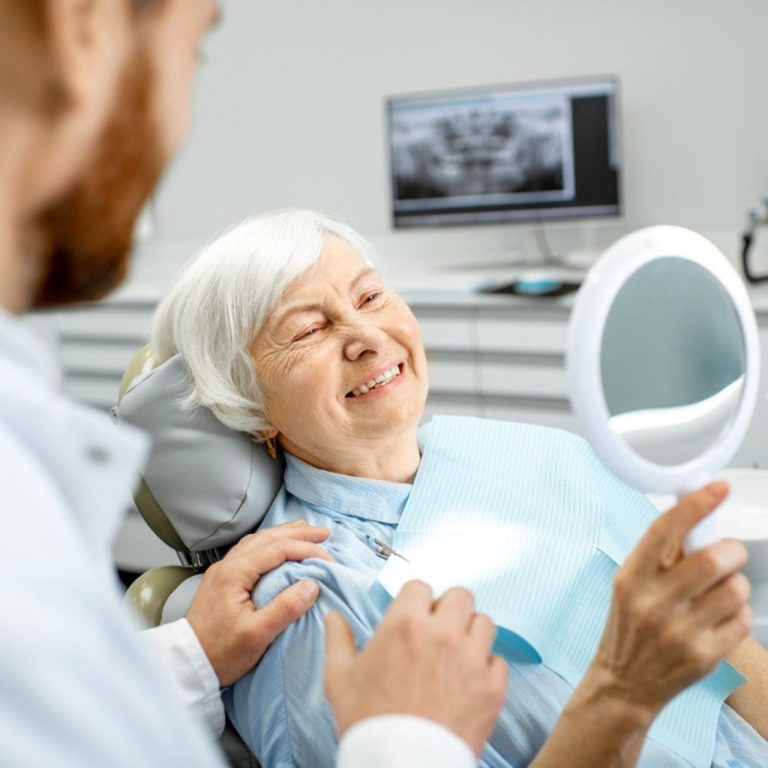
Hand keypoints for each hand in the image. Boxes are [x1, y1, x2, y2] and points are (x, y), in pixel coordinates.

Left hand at [186, 520, 330, 685]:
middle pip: (267, 538)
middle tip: (324, 533)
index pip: (277, 549)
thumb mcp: (257, 635)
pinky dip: (270, 543)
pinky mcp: (222, 579)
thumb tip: (312, 585)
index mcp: (235, 573)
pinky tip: (277, 546)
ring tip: (305, 532)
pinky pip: (250, 550)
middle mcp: (227, 565)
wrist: (186, 666)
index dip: (305, 548)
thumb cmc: (221, 654)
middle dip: (298, 533)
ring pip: (258, 541)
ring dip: (284, 534)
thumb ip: (285, 608)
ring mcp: (223, 571)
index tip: (328, 558)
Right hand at [324, 580, 507, 756]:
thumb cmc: (368, 722)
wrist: (399, 766)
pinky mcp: (491, 688)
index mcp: (405, 623)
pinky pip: (498, 661)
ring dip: (471, 633)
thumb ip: (338, 640)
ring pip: (484, 623)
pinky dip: (487, 668)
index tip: (414, 615)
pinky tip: (470, 680)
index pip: (421, 586)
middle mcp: (442, 633)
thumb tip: (333, 617)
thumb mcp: (340, 678)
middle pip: (460, 596)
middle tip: (439, 630)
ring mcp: (471, 659)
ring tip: (458, 653)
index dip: (416, 600)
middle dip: (449, 609)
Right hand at [589, 482, 750, 718]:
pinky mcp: (704, 656)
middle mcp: (653, 602)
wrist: (624, 683)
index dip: (695, 505)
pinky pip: (743, 620)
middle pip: (712, 559)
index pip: (665, 530)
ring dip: (736, 584)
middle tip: (728, 553)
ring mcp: (680, 631)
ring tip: (720, 591)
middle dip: (731, 550)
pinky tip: (718, 618)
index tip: (718, 487)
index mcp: (632, 577)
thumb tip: (692, 513)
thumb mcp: (629, 583)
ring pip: (735, 589)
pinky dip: (738, 614)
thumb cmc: (629, 626)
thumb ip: (660, 554)